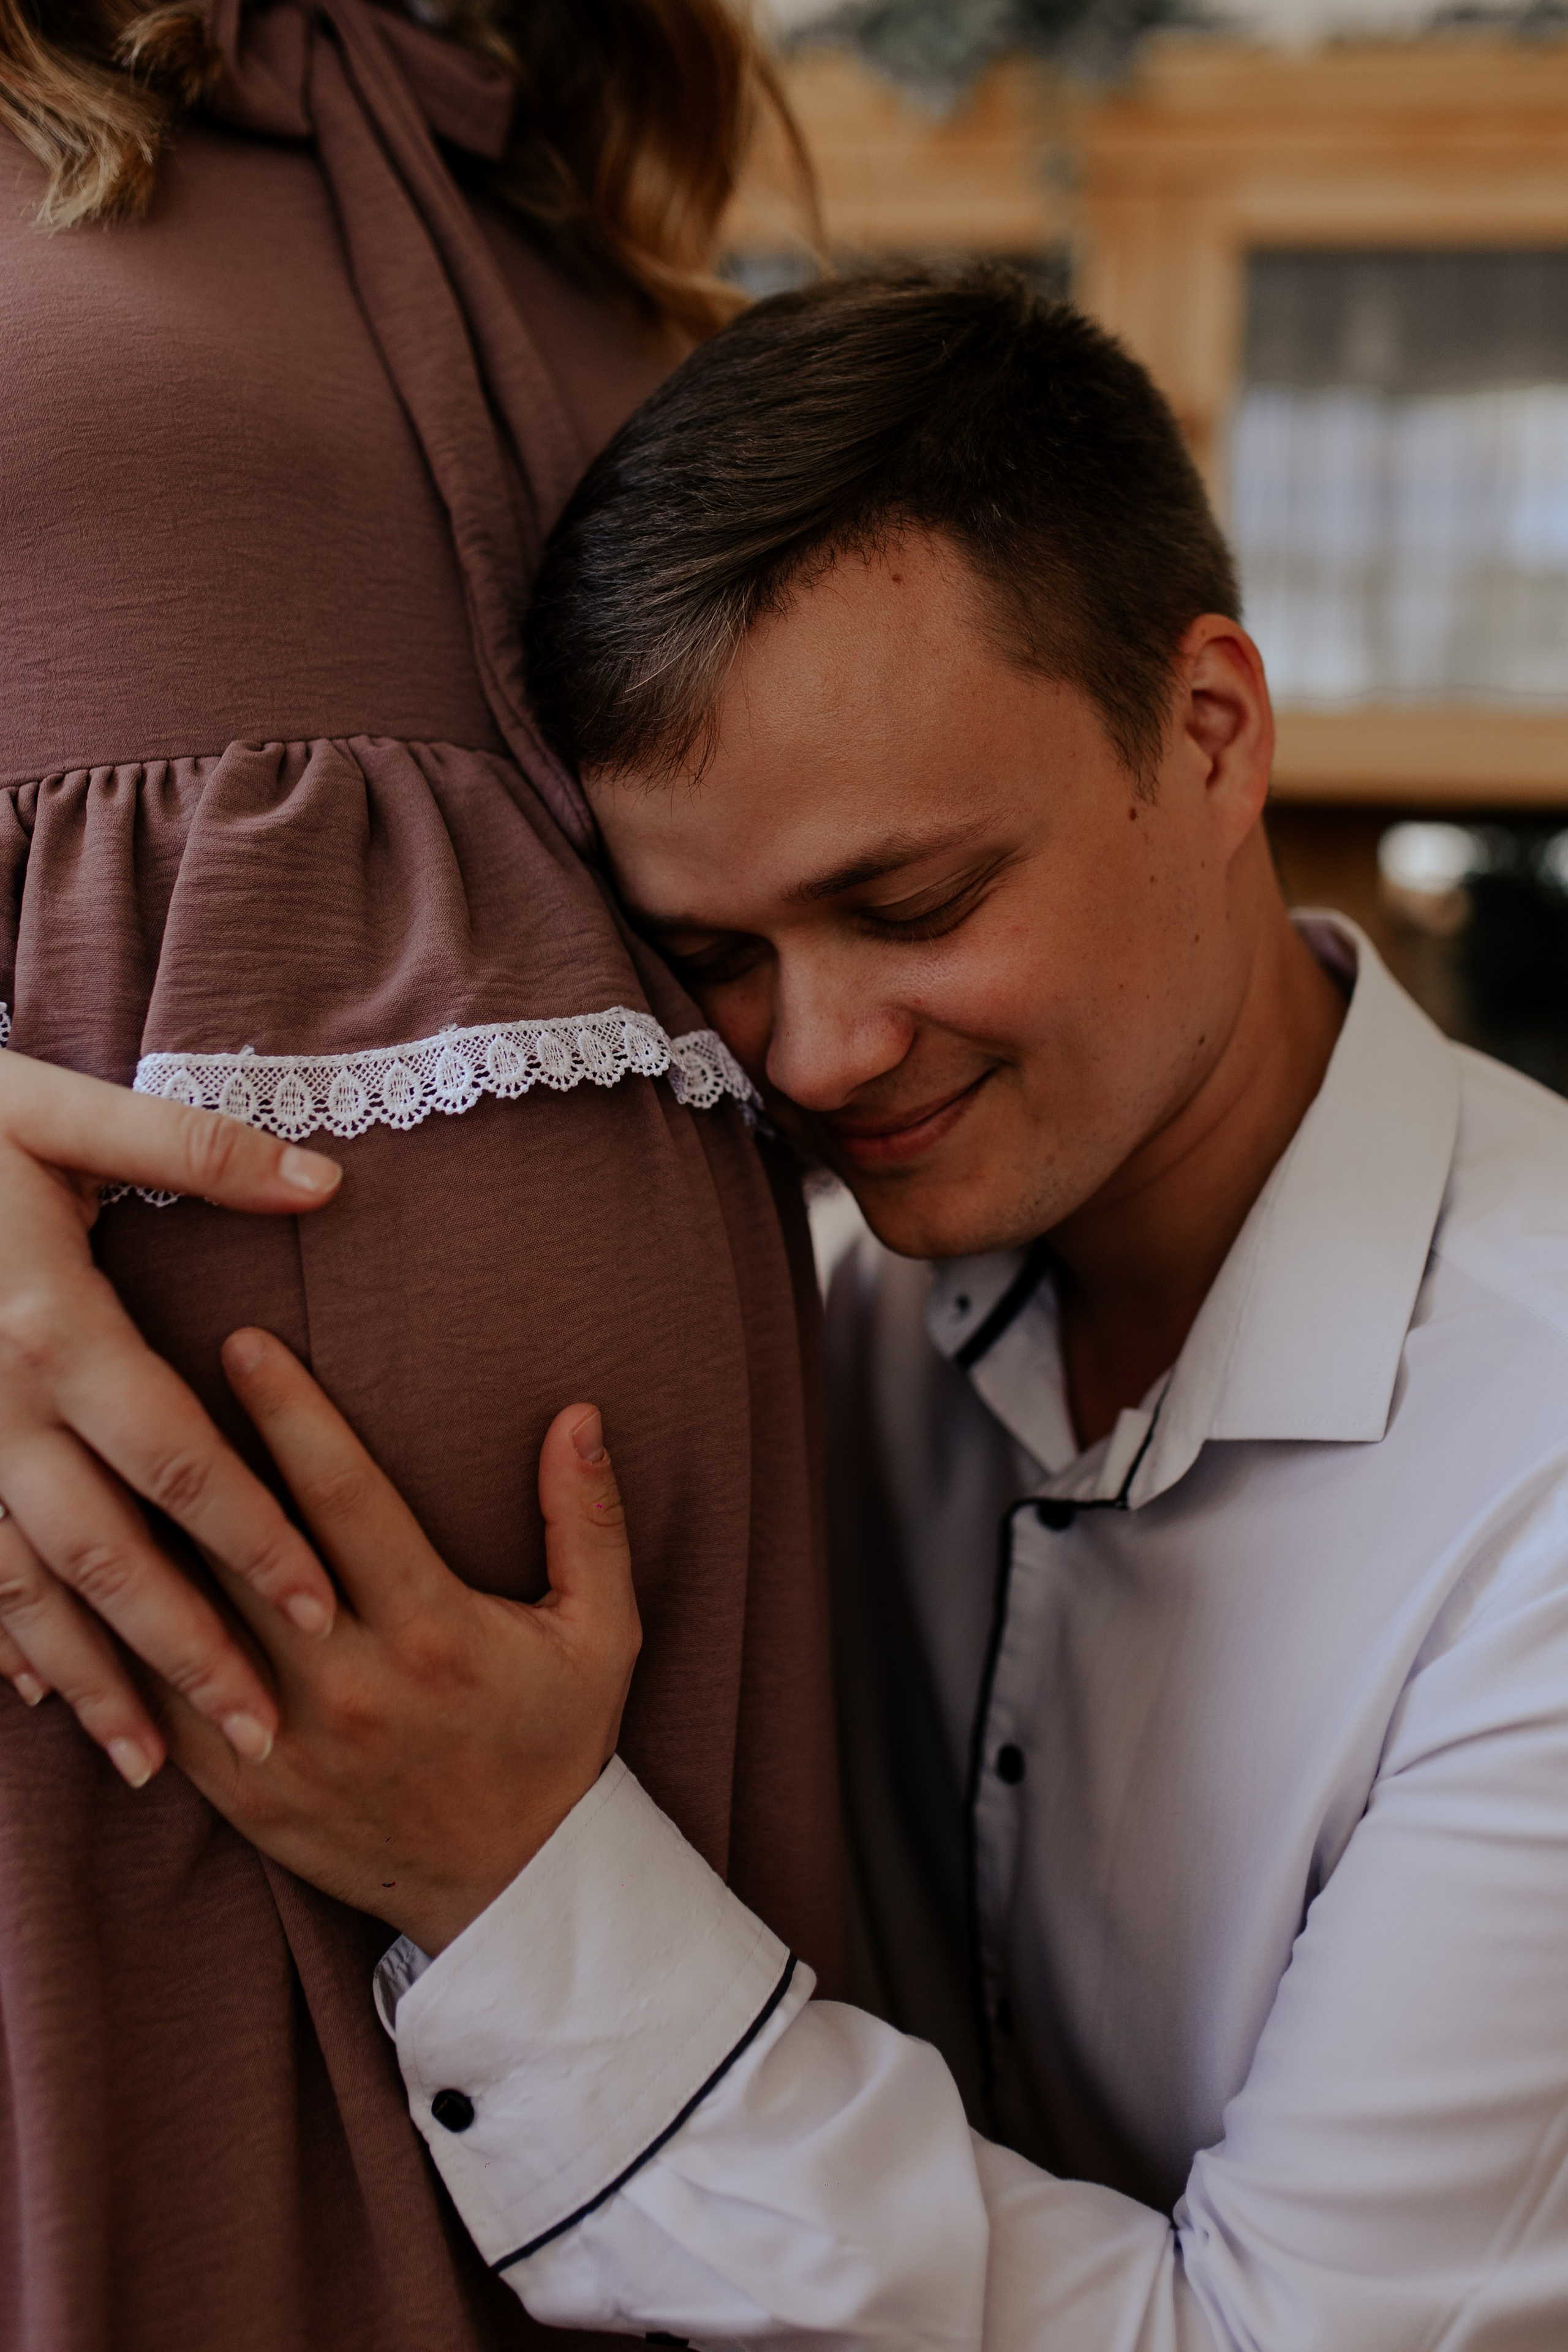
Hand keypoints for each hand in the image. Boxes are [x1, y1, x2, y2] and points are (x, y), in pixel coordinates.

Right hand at [0, 1047, 342, 1785]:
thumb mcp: (55, 1113)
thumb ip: (192, 1149)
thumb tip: (325, 1178)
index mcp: (54, 1330)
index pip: (175, 1458)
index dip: (251, 1536)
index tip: (321, 1607)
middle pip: (107, 1555)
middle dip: (186, 1650)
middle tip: (262, 1734)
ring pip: (23, 1592)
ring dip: (90, 1683)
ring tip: (157, 1766)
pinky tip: (38, 1701)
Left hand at [154, 1329, 640, 1954]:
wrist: (511, 1889)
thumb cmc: (555, 1743)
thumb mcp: (602, 1634)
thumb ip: (588, 1522)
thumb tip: (579, 1416)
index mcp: (431, 1631)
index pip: (342, 1496)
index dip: (288, 1412)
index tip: (243, 1341)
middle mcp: (348, 1684)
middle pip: (241, 1547)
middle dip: (188, 1453)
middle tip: (137, 1369)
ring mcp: (285, 1742)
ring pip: (184, 1622)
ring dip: (137, 1538)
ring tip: (94, 1458)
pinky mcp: (241, 1791)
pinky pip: (158, 1705)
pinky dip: (119, 1640)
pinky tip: (86, 1576)